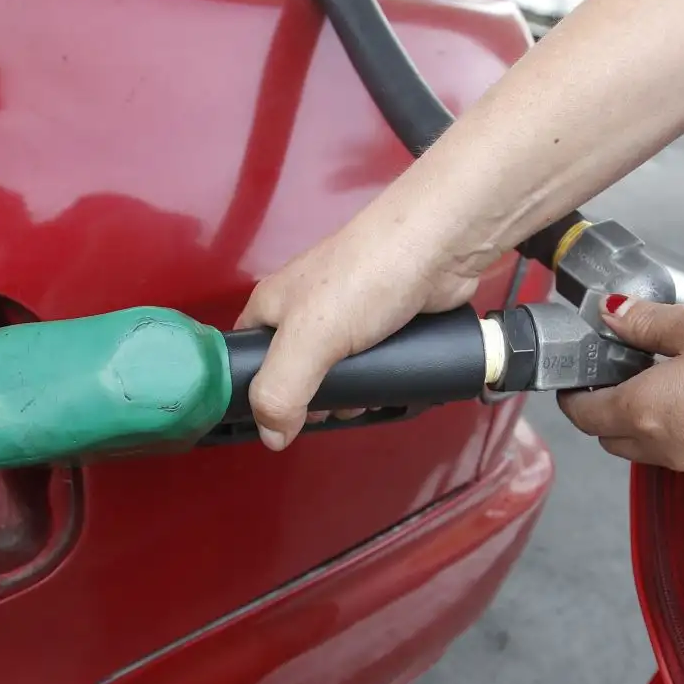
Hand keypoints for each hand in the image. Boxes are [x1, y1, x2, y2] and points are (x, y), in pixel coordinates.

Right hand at [235, 206, 495, 449]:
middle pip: (292, 372)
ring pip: (335, 373)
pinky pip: (370, 366)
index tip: (271, 421)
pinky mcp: (383, 326)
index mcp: (272, 307)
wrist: (439, 246)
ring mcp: (347, 318)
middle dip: (308, 401)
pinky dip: (376, 383)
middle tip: (326, 413)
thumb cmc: (367, 274)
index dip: (252, 392)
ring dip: (347, 396)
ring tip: (362, 403)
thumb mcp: (308, 338)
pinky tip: (385, 391)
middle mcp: (305, 311)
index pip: (244, 358)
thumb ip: (280, 390)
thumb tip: (271, 436)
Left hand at [559, 287, 683, 470]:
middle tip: (614, 357)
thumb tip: (613, 316)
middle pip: (615, 438)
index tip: (576, 364)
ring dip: (643, 414)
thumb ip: (649, 323)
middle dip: (604, 405)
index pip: (587, 415)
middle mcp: (674, 450)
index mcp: (651, 415)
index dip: (574, 390)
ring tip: (658, 361)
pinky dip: (678, 420)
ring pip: (653, 446)